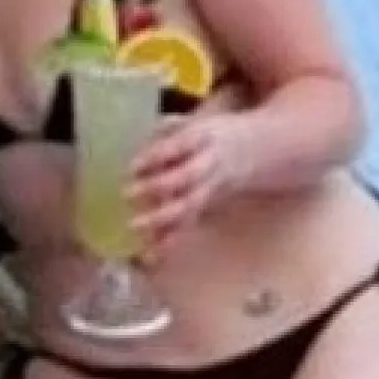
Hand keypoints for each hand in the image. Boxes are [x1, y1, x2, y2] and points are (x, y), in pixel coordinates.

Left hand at [126, 112, 254, 260]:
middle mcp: (208, 165)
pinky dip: (170, 241)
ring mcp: (208, 189)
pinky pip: (189, 225)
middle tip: (127, 194)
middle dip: (157, 187)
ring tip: (134, 226)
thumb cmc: (208, 137)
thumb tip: (153, 129)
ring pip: (189, 205)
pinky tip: (151, 255)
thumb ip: (169, 127)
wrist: (251, 152)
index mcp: (203, 139)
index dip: (158, 155)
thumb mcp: (193, 123)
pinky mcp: (205, 208)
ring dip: (162, 219)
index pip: (180, 146)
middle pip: (186, 178)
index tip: (133, 166)